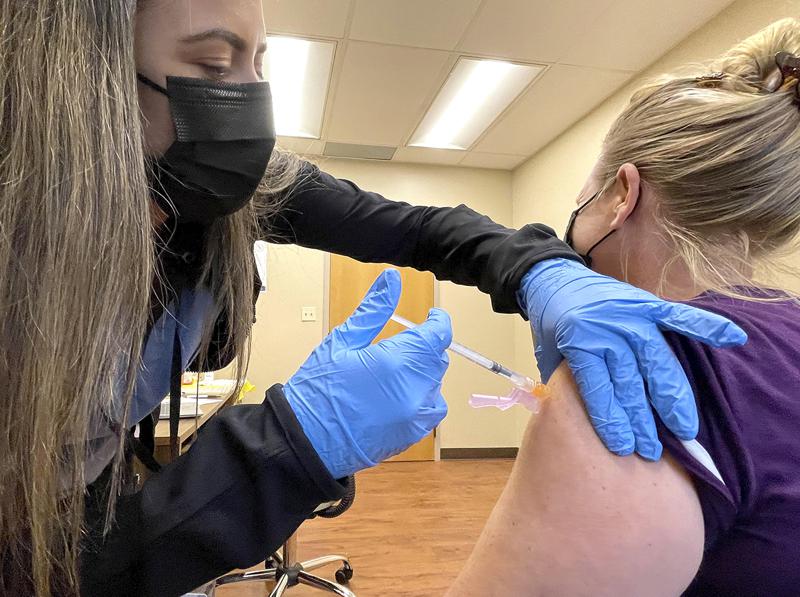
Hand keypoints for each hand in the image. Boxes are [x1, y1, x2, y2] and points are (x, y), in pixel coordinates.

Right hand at [284, 269, 450, 478]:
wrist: (306, 441)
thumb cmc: (318, 389)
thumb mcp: (342, 341)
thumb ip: (374, 309)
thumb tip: (392, 279)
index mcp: (396, 362)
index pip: (438, 335)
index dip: (438, 322)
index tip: (432, 317)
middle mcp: (414, 389)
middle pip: (437, 358)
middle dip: (424, 348)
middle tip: (397, 347)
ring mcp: (415, 415)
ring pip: (436, 384)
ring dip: (423, 374)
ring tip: (391, 375)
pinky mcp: (413, 433)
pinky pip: (431, 409)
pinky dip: (421, 398)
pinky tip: (395, 396)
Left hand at [517, 258, 746, 459]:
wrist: (555, 278)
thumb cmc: (552, 325)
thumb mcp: (548, 355)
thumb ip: (566, 384)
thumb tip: (584, 425)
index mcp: (577, 342)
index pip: (599, 388)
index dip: (612, 420)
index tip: (624, 447)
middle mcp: (606, 328)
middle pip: (630, 381)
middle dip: (643, 420)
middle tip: (653, 450)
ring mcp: (629, 315)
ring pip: (656, 361)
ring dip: (671, 397)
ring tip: (684, 428)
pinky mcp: (646, 304)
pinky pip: (678, 317)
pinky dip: (705, 326)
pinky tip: (732, 339)